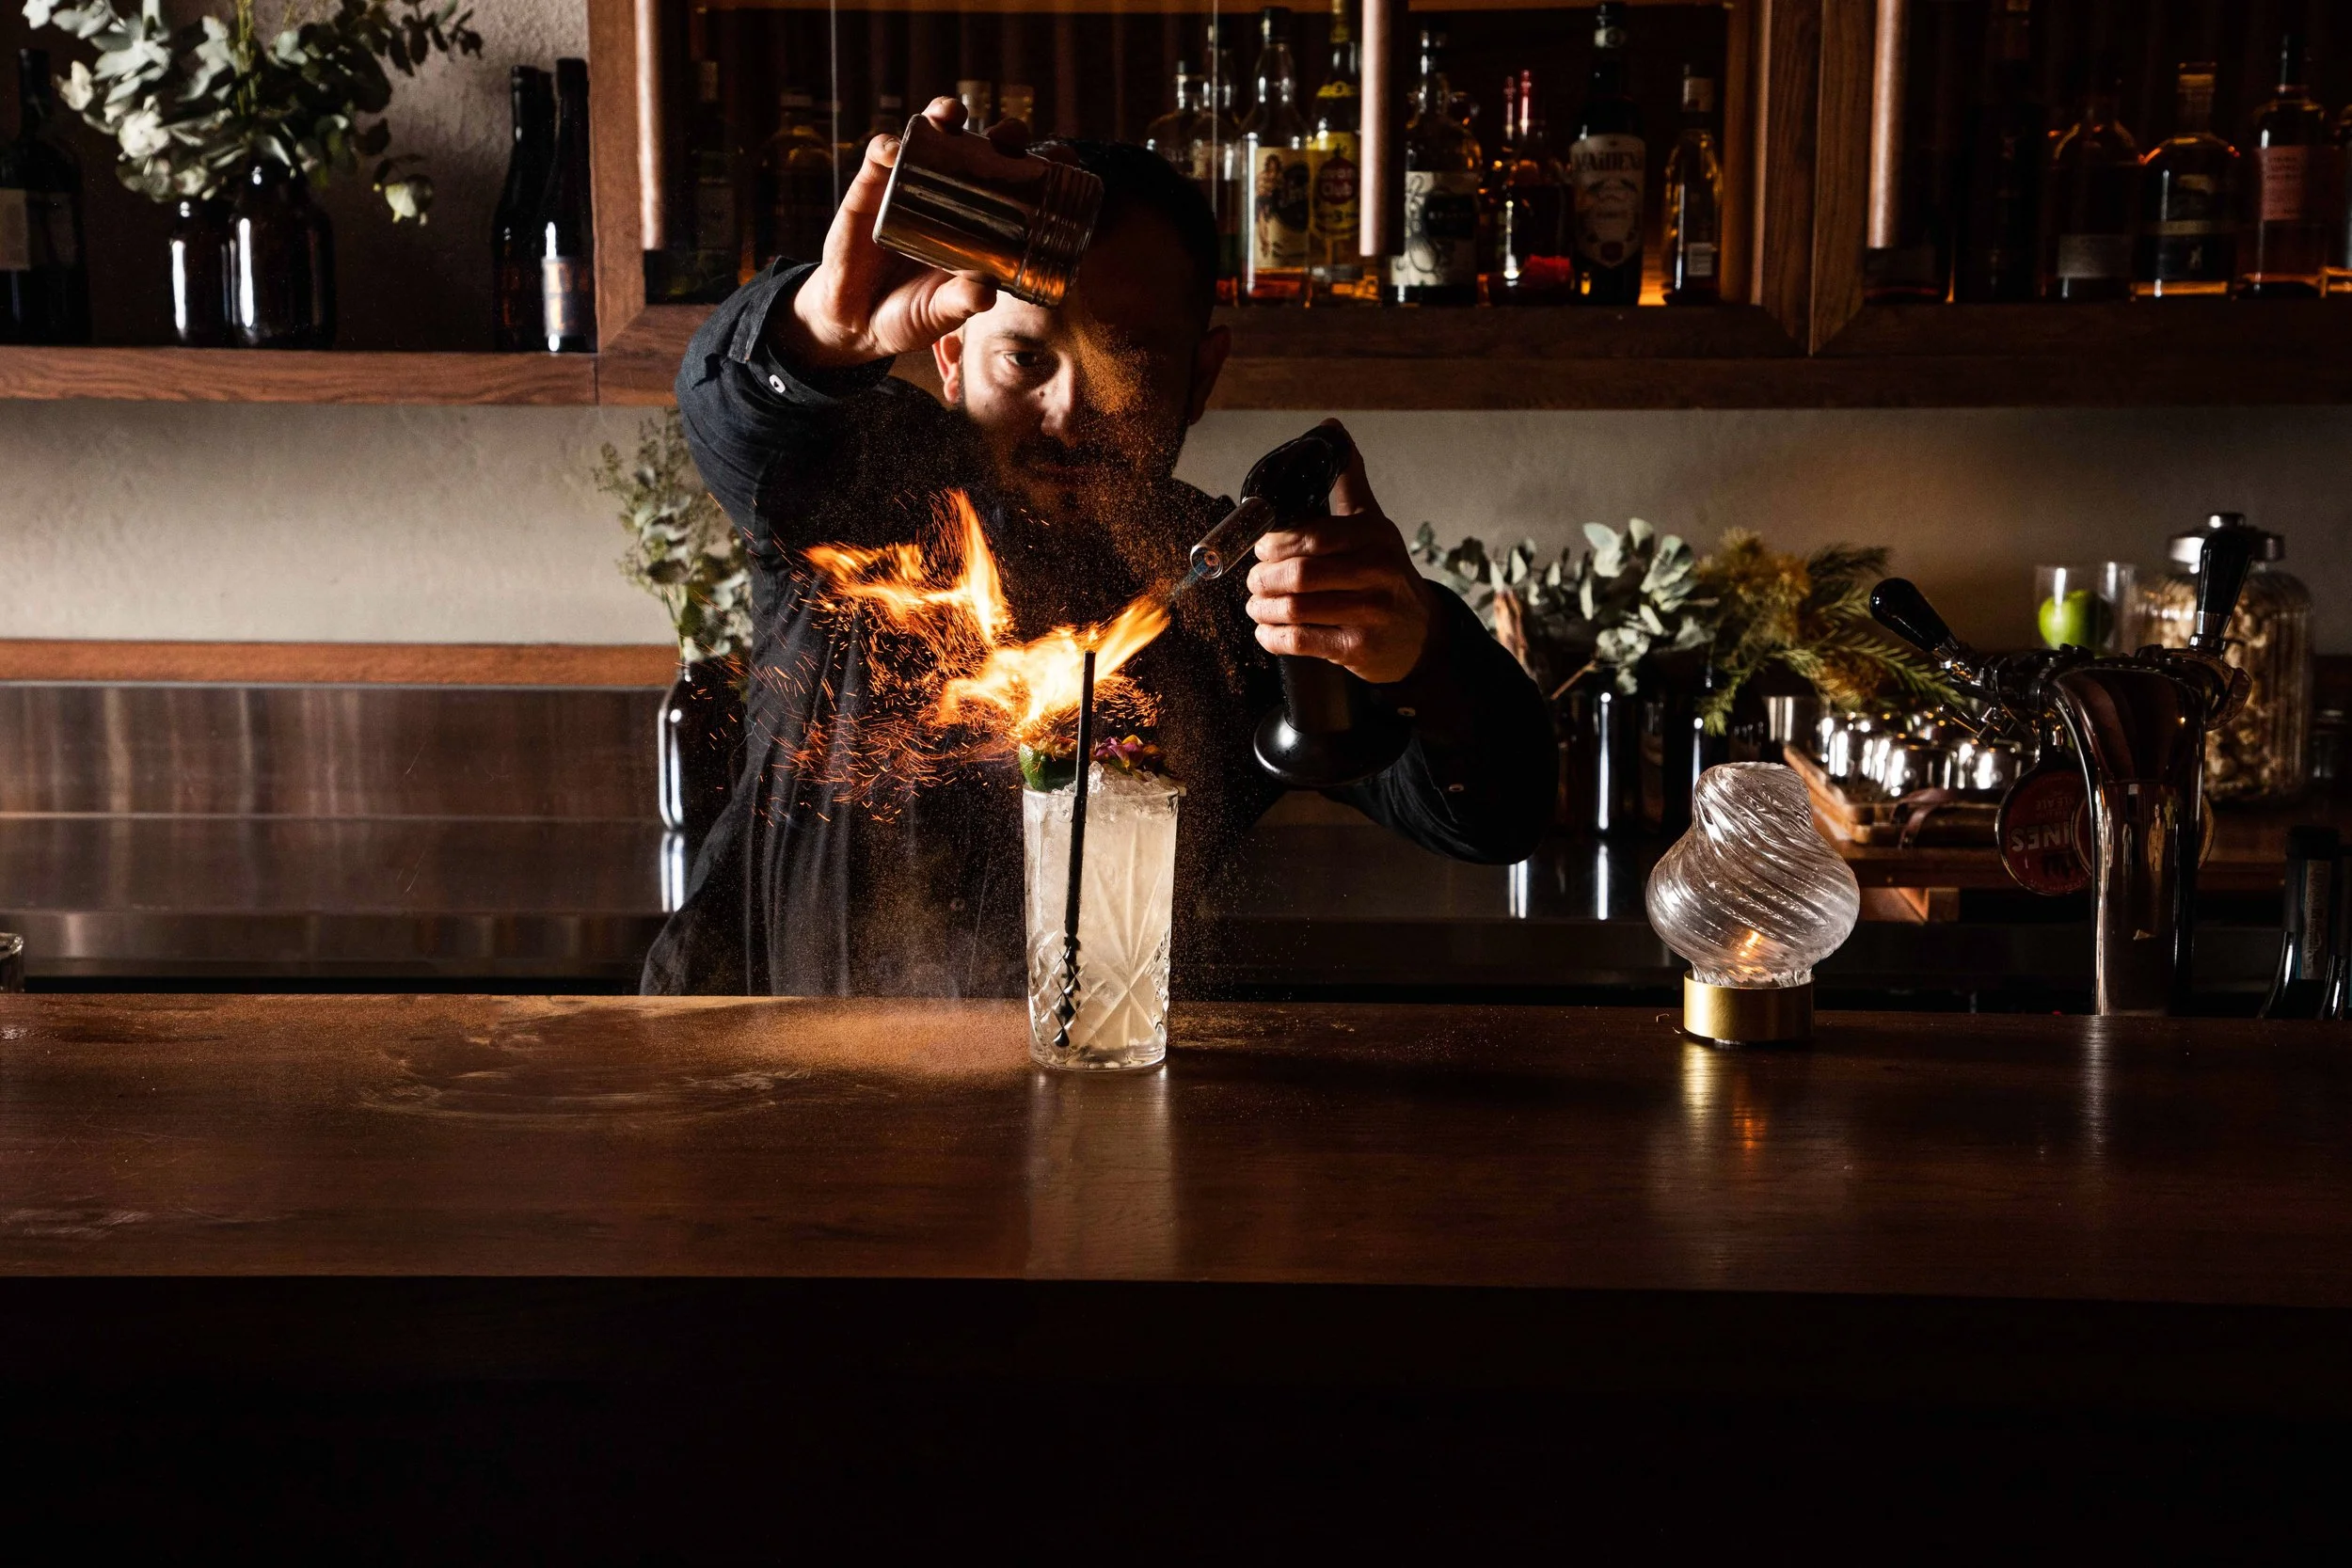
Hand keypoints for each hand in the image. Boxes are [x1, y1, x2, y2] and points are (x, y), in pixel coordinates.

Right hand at [782, 97, 1043, 368]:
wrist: (854, 321)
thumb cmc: (910, 314)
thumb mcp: (940, 313)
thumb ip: (961, 301)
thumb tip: (985, 293)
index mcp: (980, 224)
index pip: (1016, 185)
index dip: (1037, 166)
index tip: (1059, 160)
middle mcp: (950, 197)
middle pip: (984, 151)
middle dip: (1001, 135)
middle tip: (1009, 137)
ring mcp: (911, 186)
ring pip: (932, 137)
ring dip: (943, 116)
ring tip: (951, 115)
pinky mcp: (871, 188)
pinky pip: (879, 156)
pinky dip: (887, 146)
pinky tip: (894, 149)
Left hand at [1245, 421, 1434, 685]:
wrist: (1422, 633)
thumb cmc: (1387, 574)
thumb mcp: (1373, 524)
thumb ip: (1349, 481)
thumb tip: (1332, 429)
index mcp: (1373, 536)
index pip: (1311, 536)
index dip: (1275, 544)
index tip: (1261, 549)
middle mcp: (1376, 572)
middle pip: (1300, 573)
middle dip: (1264, 578)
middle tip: (1254, 580)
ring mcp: (1370, 612)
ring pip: (1296, 608)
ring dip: (1264, 608)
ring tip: (1256, 605)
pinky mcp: (1359, 647)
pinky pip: (1302, 641)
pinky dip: (1274, 637)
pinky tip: (1267, 631)